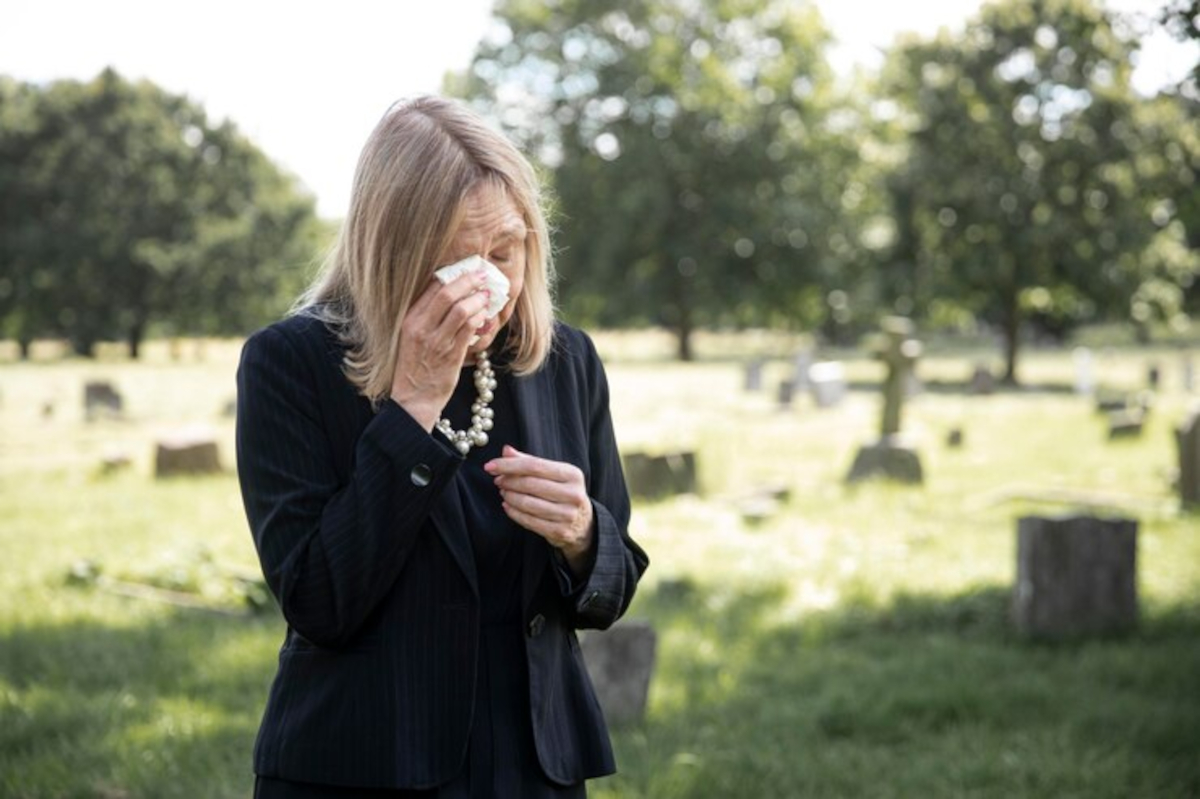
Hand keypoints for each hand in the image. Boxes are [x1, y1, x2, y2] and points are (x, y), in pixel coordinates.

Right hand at [390, 268, 491, 430]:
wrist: (413, 399)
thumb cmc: (416, 367)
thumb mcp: (413, 337)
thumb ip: (428, 316)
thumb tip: (453, 294)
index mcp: (410, 319)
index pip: (431, 288)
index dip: (452, 274)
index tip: (467, 268)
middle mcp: (421, 327)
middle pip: (447, 293)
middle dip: (468, 280)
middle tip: (482, 275)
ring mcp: (436, 341)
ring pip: (461, 310)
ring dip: (478, 299)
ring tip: (486, 296)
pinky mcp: (451, 355)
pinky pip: (469, 329)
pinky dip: (480, 319)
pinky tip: (484, 317)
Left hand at [485, 445, 594, 571]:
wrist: (583, 524)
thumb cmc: (563, 493)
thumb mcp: (553, 474)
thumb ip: (530, 461)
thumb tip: (506, 450)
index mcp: (572, 474)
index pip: (535, 465)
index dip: (509, 465)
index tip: (490, 466)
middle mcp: (573, 494)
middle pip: (530, 484)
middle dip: (508, 481)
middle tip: (497, 480)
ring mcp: (567, 515)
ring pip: (527, 503)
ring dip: (509, 496)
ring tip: (503, 492)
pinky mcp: (559, 532)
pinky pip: (528, 521)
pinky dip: (513, 512)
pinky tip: (507, 506)